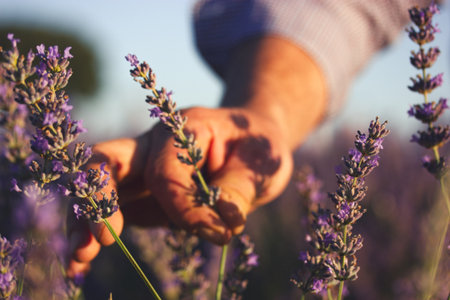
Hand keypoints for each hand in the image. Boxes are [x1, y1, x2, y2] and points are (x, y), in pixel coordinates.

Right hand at [67, 106, 293, 276]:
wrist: (248, 142)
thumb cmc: (256, 146)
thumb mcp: (261, 161)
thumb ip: (238, 189)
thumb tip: (223, 223)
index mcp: (183, 128)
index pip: (166, 173)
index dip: (185, 210)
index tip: (220, 234)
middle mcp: (153, 144)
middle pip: (107, 161)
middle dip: (99, 198)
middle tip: (103, 238)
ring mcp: (142, 169)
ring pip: (98, 186)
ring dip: (84, 219)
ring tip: (80, 258)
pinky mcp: (141, 193)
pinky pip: (110, 210)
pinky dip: (91, 233)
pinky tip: (81, 263)